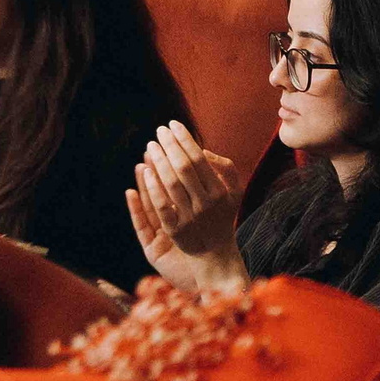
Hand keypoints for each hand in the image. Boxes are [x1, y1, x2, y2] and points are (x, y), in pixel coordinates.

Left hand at [124, 120, 245, 290]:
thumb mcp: (234, 192)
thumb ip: (225, 168)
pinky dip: (152, 188)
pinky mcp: (175, 231)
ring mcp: (190, 218)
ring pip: (171, 185)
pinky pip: (161, 206)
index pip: (199, 158)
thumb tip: (203, 151)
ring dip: (159, 162)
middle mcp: (206, 203)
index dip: (185, 140)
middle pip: (184, 168)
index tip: (173, 125)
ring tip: (151, 145)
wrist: (217, 255)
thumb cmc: (223, 217)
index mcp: (220, 191)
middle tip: (159, 131)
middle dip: (170, 146)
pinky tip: (144, 171)